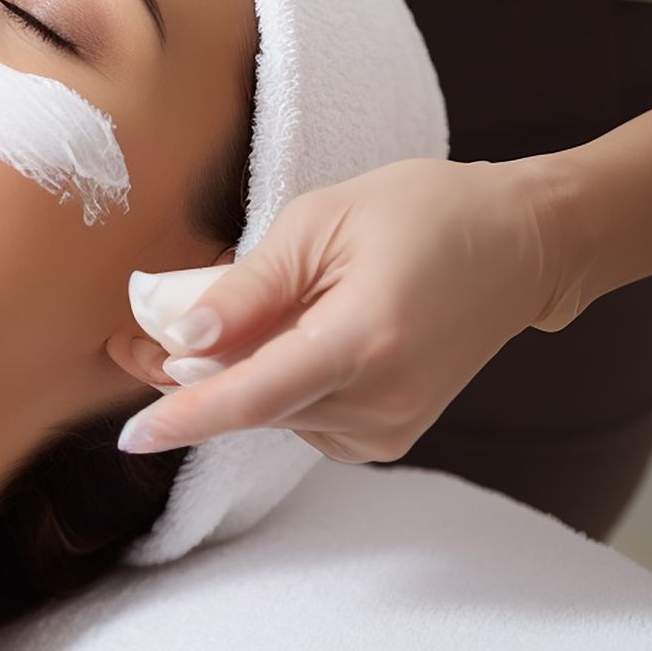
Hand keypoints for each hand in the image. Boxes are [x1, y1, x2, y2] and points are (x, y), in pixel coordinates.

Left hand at [110, 158, 580, 461]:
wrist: (521, 244)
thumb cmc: (421, 214)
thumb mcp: (319, 223)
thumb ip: (247, 289)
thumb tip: (180, 338)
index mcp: (363, 342)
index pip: (254, 397)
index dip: (185, 417)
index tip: (130, 433)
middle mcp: (380, 401)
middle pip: (253, 406)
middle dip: (188, 375)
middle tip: (136, 333)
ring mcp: (389, 427)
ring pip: (273, 414)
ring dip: (234, 374)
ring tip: (238, 311)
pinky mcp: (388, 435)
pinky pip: (302, 418)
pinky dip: (276, 384)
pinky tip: (294, 336)